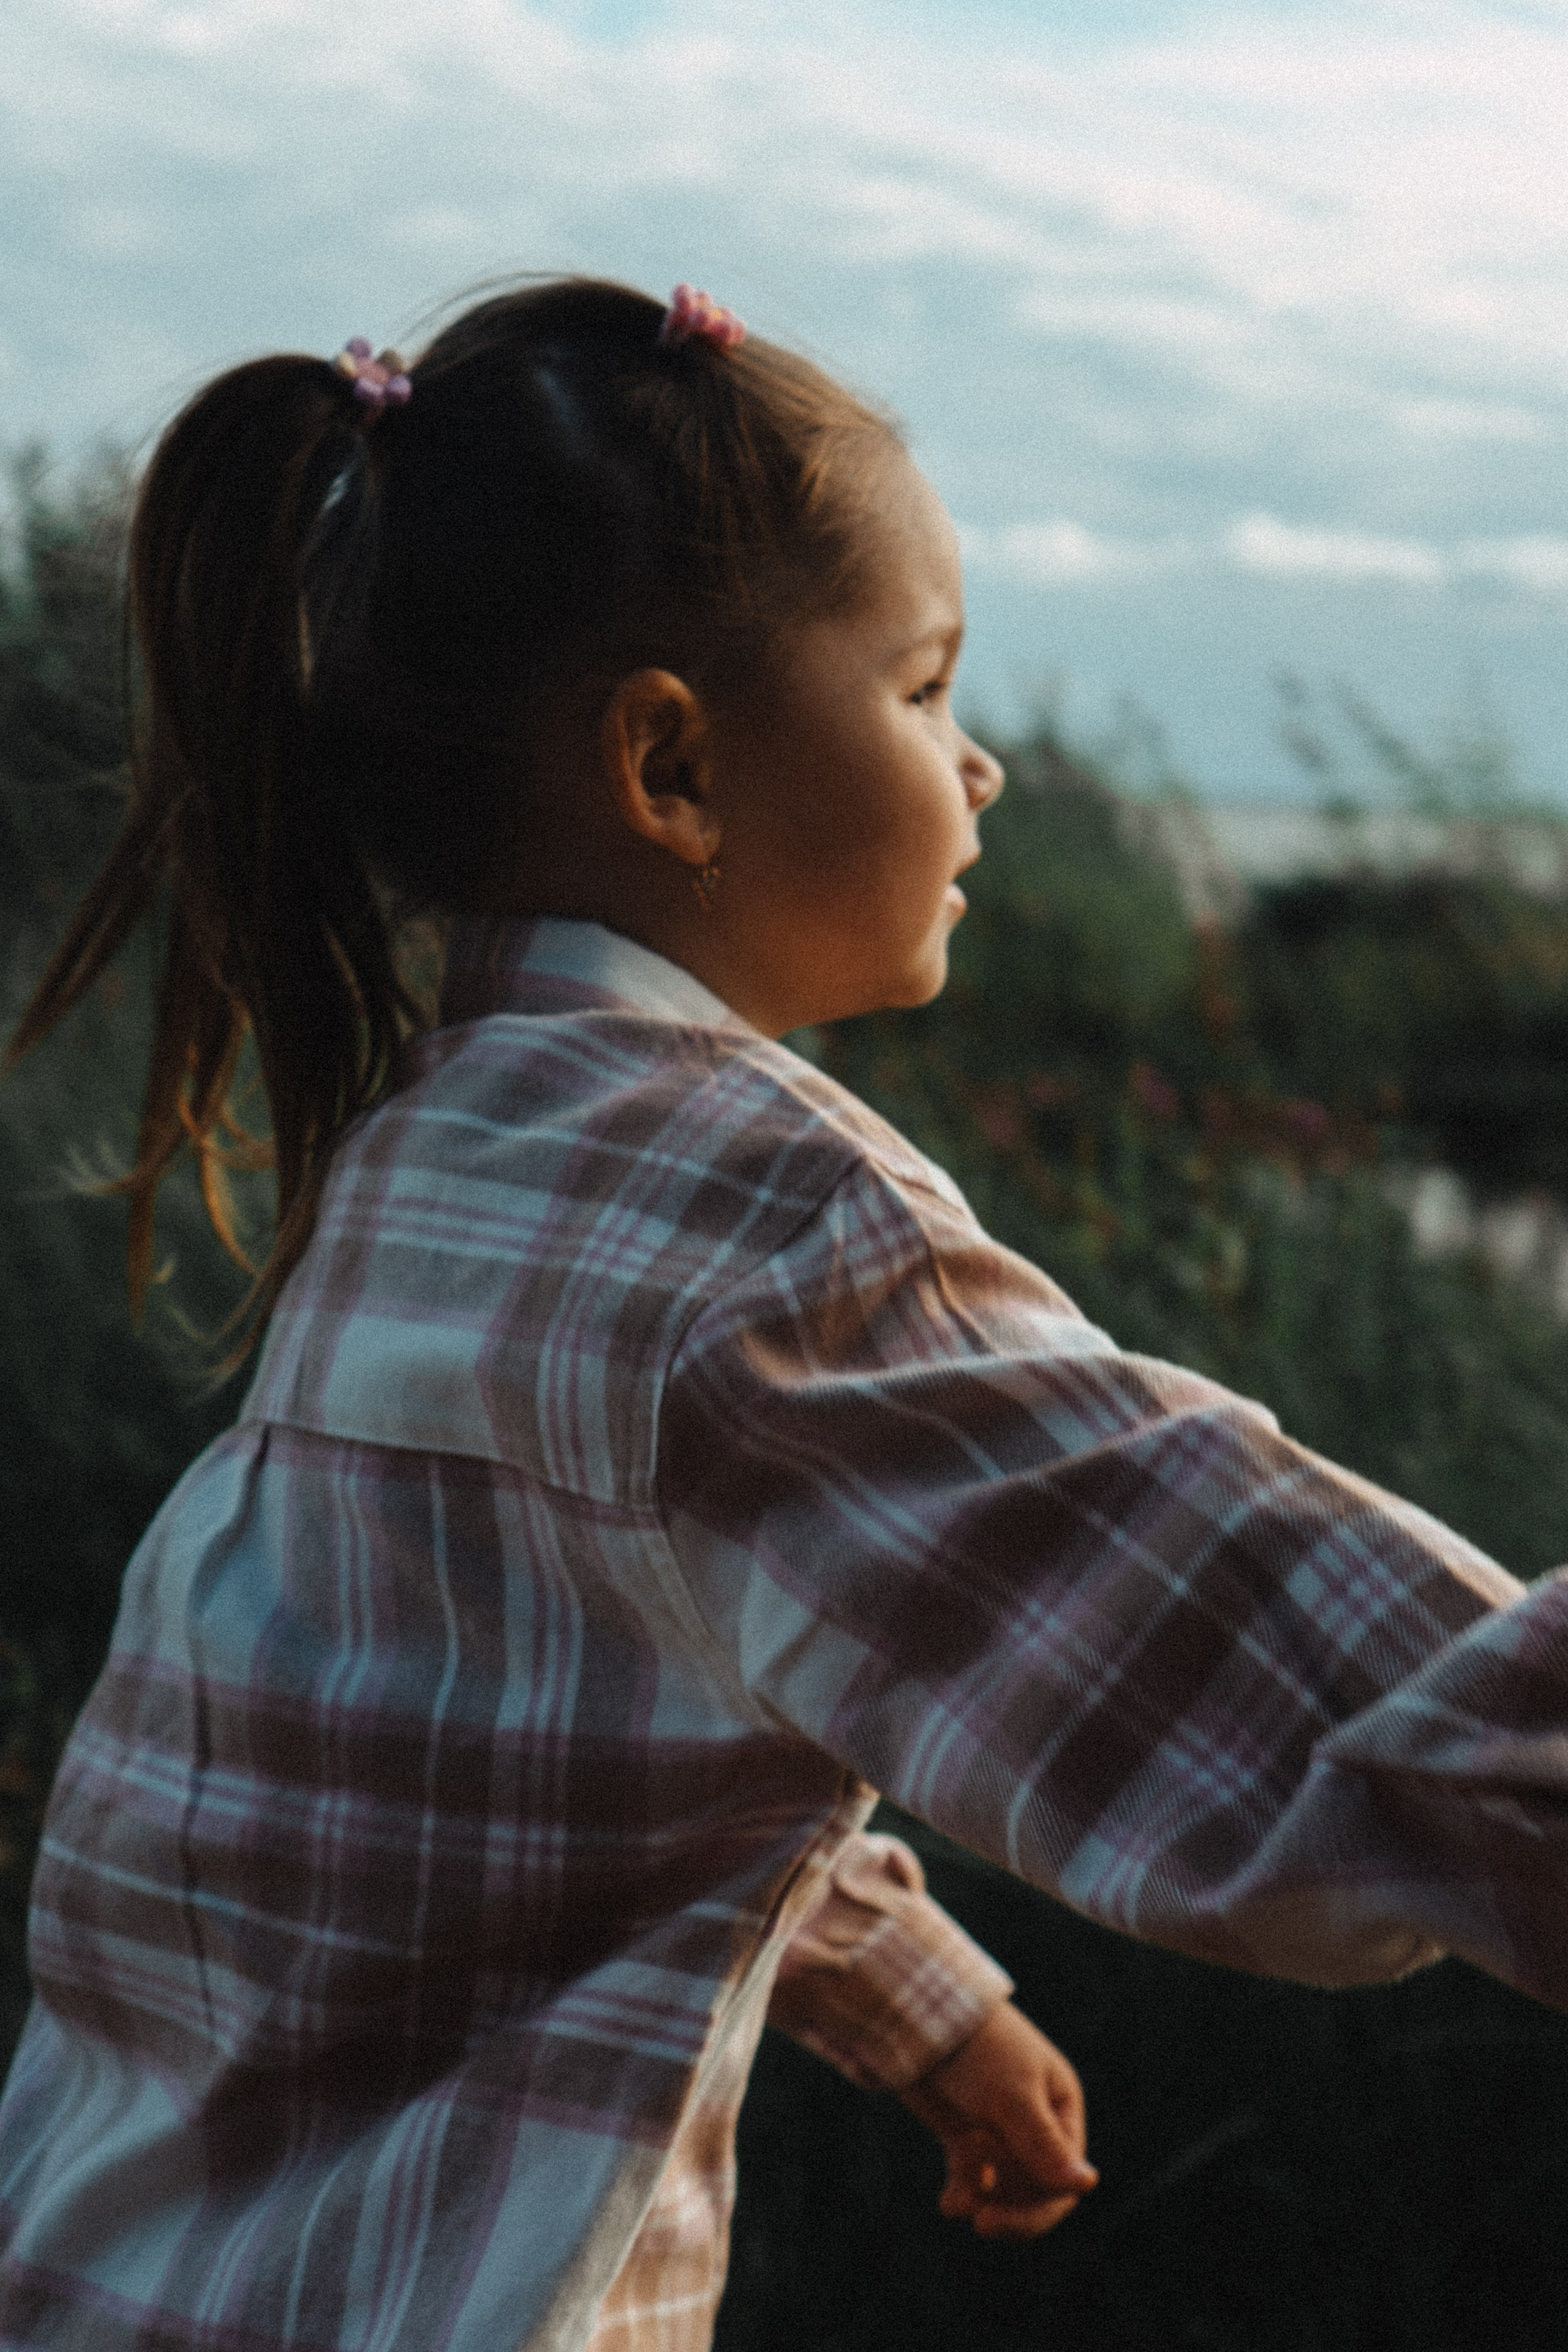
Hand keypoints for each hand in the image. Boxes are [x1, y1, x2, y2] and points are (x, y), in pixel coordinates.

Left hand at [899, 1999, 1097, 2238]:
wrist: (922, 2020)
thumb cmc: (978, 2049)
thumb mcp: (1013, 2096)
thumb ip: (1044, 2144)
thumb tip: (1088, 2184)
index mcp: (1059, 2109)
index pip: (1062, 2180)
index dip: (1037, 2210)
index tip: (997, 2219)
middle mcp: (1035, 2124)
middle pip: (1034, 2191)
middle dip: (1009, 2209)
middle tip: (981, 2221)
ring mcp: (999, 2132)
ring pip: (1003, 2190)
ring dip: (984, 2202)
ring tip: (958, 2201)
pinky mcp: (966, 2135)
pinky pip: (973, 2180)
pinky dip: (963, 2194)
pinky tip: (949, 2202)